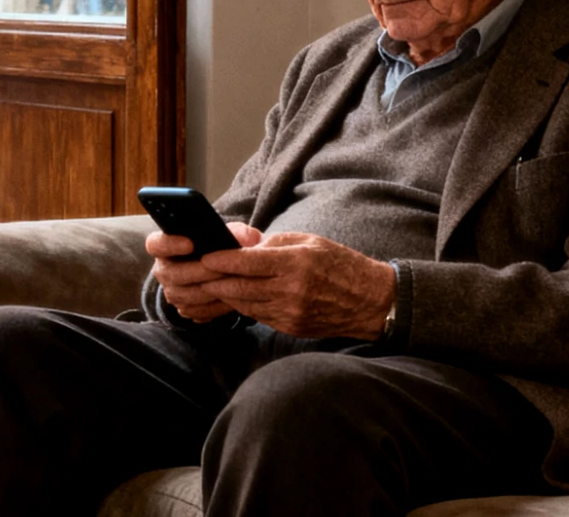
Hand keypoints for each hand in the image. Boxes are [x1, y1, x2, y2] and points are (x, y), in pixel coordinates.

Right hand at [149, 223, 262, 322]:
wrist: (229, 273)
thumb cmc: (225, 249)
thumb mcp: (232, 235)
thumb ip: (238, 232)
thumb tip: (244, 237)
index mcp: (166, 246)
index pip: (155, 244)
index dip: (169, 244)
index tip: (190, 243)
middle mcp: (164, 269)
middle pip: (171, 274)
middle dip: (198, 272)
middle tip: (222, 270)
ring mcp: (172, 291)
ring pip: (182, 296)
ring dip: (207, 292)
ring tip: (230, 285)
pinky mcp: (184, 308)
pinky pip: (194, 312)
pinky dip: (212, 308)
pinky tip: (230, 300)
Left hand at [177, 232, 395, 340]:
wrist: (371, 301)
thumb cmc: (340, 264)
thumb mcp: (309, 242)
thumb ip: (274, 245)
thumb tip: (243, 248)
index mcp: (295, 264)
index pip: (248, 262)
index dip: (222, 260)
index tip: (205, 256)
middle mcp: (291, 291)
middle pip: (240, 287)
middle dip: (215, 280)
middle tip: (197, 273)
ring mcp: (291, 313)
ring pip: (245, 304)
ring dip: (225, 295)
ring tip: (208, 285)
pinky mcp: (292, 327)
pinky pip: (259, 316)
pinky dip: (244, 306)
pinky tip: (234, 297)